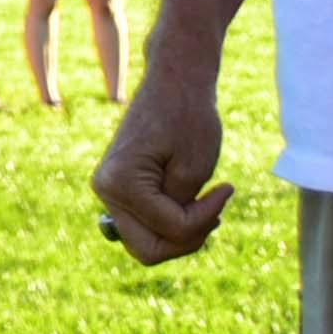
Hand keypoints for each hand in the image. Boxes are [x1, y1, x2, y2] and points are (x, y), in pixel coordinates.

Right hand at [93, 67, 232, 263]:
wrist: (174, 82)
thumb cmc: (189, 118)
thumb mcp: (195, 170)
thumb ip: (181, 214)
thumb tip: (168, 240)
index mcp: (119, 183)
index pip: (170, 230)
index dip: (204, 219)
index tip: (226, 189)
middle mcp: (105, 190)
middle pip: (148, 250)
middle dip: (188, 239)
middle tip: (215, 211)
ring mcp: (109, 190)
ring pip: (146, 243)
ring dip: (182, 233)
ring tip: (207, 204)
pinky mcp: (121, 189)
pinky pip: (147, 226)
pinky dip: (173, 223)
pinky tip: (193, 202)